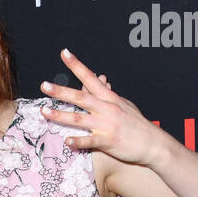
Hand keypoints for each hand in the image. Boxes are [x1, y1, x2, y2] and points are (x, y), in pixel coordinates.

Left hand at [40, 48, 165, 166]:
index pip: (90, 77)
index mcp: (109, 97)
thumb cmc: (136, 124)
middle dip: (61, 91)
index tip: (65, 53)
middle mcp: (106, 108)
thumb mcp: (123, 104)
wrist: (153, 143)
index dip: (77, 65)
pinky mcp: (108, 141)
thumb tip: (100, 79)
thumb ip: (108, 93)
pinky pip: (89, 141)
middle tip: (44, 85)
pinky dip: (77, 142)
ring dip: (60, 115)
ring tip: (44, 112)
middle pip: (80, 97)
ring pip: (79, 118)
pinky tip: (66, 141)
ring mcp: (106, 125)